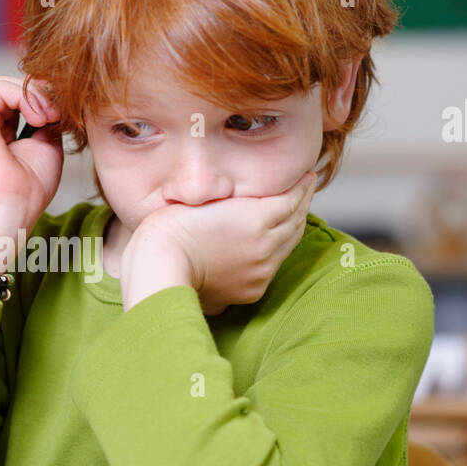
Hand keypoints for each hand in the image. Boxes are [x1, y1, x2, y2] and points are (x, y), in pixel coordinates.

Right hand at [0, 76, 64, 272]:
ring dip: (36, 96)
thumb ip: (45, 123)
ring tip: (50, 117)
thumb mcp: (44, 147)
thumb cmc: (26, 190)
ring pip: (7, 84)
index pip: (17, 100)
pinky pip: (1, 87)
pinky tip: (39, 118)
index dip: (43, 101)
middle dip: (41, 95)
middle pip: (11, 88)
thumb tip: (53, 103)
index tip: (62, 117)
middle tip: (59, 114)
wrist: (8, 209)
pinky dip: (26, 97)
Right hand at [121, 171, 316, 314]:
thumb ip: (232, 202)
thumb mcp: (204, 202)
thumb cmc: (170, 229)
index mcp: (257, 218)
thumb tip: (242, 201)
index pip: (292, 200)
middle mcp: (266, 245)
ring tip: (294, 213)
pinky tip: (273, 243)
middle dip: (303, 203)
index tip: (306, 175)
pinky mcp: (252, 290)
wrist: (159, 268)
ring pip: (288, 245)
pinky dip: (278, 251)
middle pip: (296, 221)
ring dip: (294, 227)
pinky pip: (273, 266)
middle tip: (305, 190)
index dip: (301, 186)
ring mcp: (261, 270)